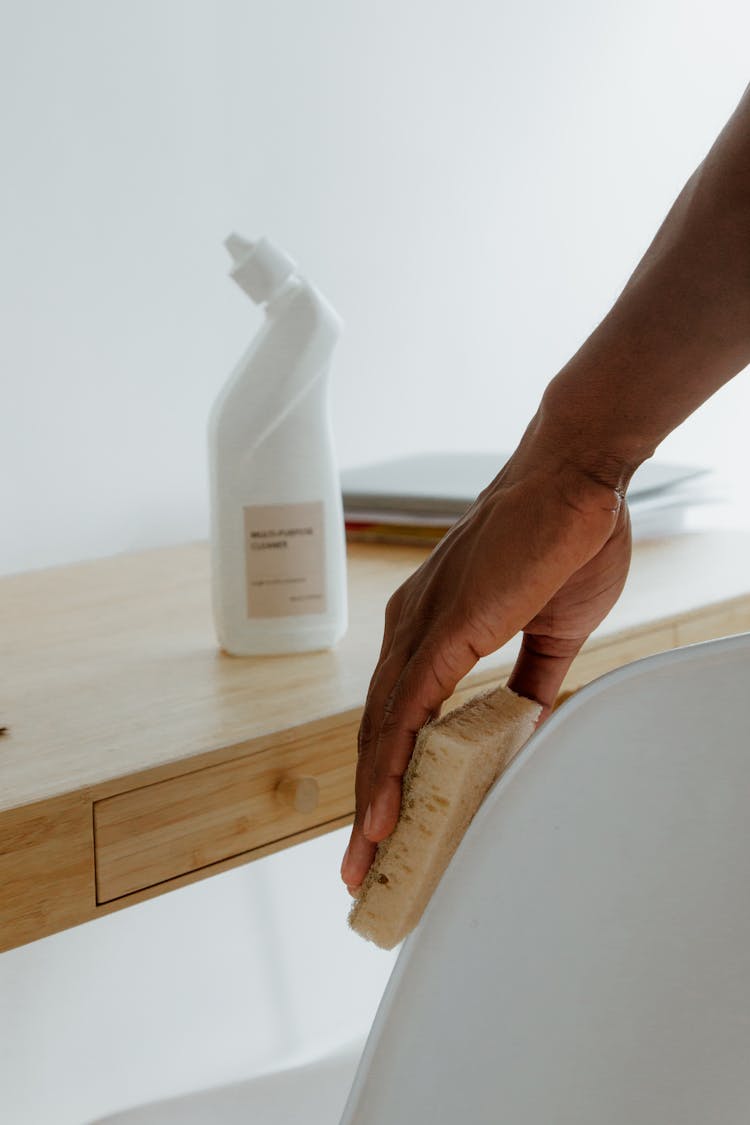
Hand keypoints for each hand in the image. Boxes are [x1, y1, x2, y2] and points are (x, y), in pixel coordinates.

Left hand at [340, 428, 632, 891]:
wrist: (575, 480)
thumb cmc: (564, 541)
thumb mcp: (551, 633)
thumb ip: (530, 681)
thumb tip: (526, 723)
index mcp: (432, 630)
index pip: (399, 717)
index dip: (388, 773)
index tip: (385, 824)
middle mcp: (410, 632)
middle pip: (377, 734)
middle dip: (368, 804)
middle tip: (362, 866)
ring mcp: (420, 631)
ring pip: (380, 733)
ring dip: (371, 801)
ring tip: (366, 861)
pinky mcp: (442, 632)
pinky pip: (403, 714)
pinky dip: (389, 769)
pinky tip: (384, 815)